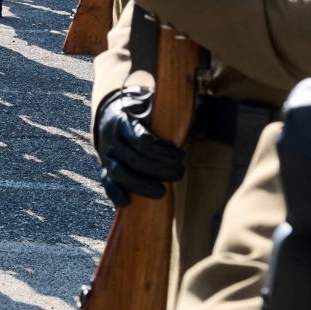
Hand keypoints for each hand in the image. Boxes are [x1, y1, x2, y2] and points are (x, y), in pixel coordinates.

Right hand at [95, 86, 184, 206]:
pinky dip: (115, 194)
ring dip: (141, 185)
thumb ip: (175, 117)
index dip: (162, 151)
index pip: (141, 139)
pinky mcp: (105, 169)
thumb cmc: (142, 114)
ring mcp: (106, 155)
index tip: (179, 154)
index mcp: (124, 121)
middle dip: (159, 170)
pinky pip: (106, 183)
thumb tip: (205, 129)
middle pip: (133, 159)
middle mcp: (112, 139)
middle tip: (179, 172)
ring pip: (119, 173)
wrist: (112, 115)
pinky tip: (127, 202)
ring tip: (162, 191)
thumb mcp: (154, 108)